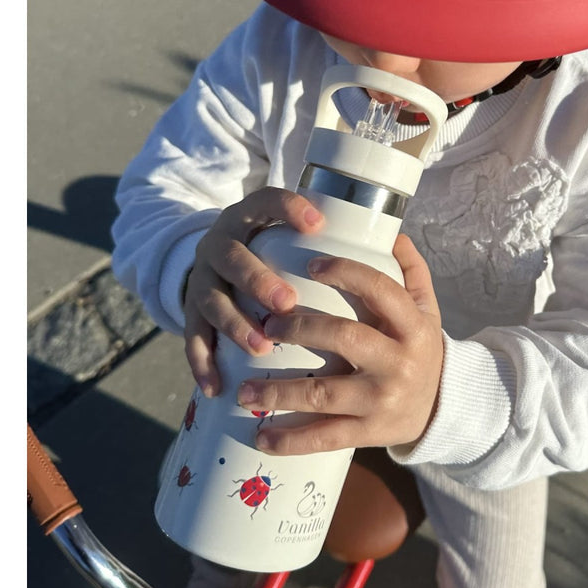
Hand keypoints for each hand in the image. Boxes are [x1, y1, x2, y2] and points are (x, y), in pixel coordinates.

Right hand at [183, 187, 324, 395]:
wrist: (214, 263)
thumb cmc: (271, 252)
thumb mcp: (288, 232)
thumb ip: (334, 236)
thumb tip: (397, 242)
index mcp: (250, 218)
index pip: (265, 202)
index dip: (288, 210)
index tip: (318, 224)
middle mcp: (221, 244)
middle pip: (232, 256)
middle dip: (258, 279)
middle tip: (287, 302)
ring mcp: (202, 278)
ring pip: (211, 300)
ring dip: (234, 324)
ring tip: (261, 346)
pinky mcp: (190, 312)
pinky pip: (193, 339)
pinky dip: (203, 363)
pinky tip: (217, 386)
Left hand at [236, 234, 443, 453]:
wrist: (445, 408)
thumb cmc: (422, 349)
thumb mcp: (429, 309)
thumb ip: (412, 270)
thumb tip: (393, 232)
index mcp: (413, 325)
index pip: (380, 290)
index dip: (345, 273)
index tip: (310, 264)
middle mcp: (400, 361)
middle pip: (344, 337)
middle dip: (299, 328)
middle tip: (266, 326)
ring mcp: (383, 399)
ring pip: (324, 393)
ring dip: (279, 391)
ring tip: (244, 388)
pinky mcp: (371, 432)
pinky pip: (327, 437)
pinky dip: (292, 440)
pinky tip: (262, 437)